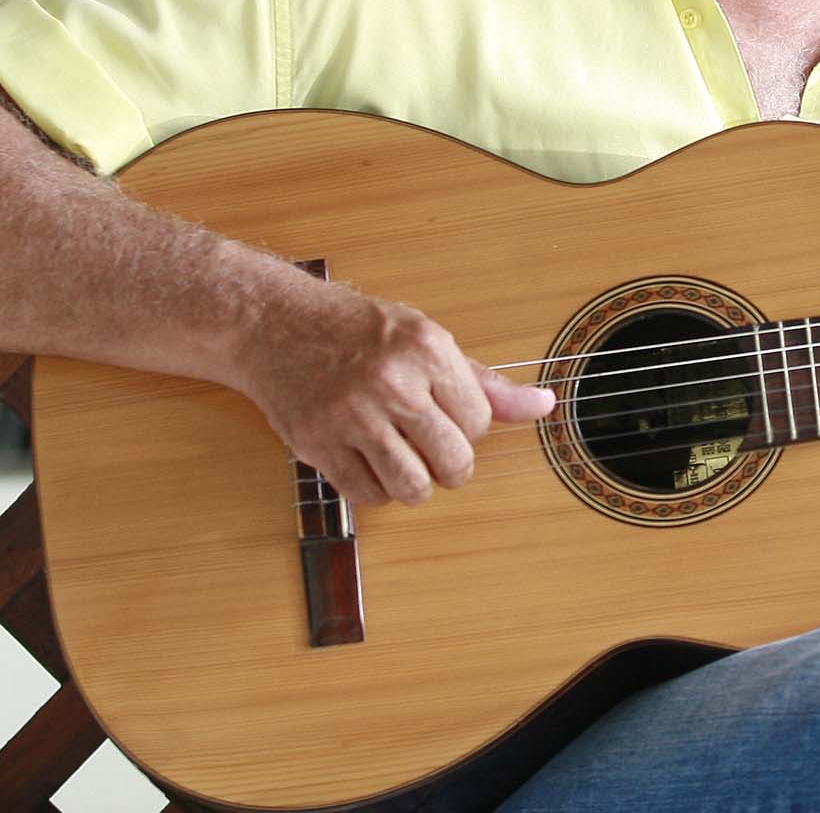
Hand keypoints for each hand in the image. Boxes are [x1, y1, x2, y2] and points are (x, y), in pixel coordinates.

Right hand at [235, 275, 553, 506]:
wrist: (275, 324)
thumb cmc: (359, 332)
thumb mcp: (426, 339)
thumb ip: (484, 382)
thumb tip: (544, 406)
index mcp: (426, 348)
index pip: (480, 422)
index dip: (470, 428)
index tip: (448, 415)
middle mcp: (391, 382)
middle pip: (453, 461)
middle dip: (452, 466)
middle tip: (433, 449)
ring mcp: (351, 415)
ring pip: (413, 488)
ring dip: (416, 485)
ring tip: (405, 460)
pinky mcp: (317, 444)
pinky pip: (367, 495)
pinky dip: (377, 491)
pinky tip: (370, 462)